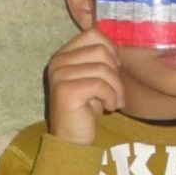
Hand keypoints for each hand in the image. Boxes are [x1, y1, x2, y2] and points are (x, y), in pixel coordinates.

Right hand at [47, 28, 124, 144]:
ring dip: (116, 88)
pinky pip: (100, 85)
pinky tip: (109, 108)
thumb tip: (117, 46)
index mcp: (64, 54)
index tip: (114, 71)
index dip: (111, 50)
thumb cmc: (86, 109)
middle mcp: (58, 61)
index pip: (94, 34)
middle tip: (116, 91)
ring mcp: (59, 75)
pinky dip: (111, 97)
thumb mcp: (95, 78)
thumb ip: (101, 59)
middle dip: (116, 72)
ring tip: (115, 102)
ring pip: (103, 68)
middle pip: (101, 50)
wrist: (73, 140)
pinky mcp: (66, 90)